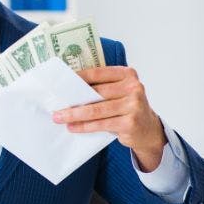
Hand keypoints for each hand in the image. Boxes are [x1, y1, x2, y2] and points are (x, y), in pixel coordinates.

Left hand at [52, 66, 166, 171]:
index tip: (60, 83)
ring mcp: (134, 105)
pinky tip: (72, 127)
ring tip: (59, 117)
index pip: (97, 73)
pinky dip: (84, 126)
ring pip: (96, 110)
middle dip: (72, 100)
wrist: (148, 130)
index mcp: (128, 74)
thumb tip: (68, 90)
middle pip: (95, 92)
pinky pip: (101, 124)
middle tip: (55, 105)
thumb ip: (101, 88)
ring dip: (74, 114)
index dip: (77, 78)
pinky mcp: (131, 122)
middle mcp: (133, 87)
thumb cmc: (127, 108)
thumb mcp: (119, 93)